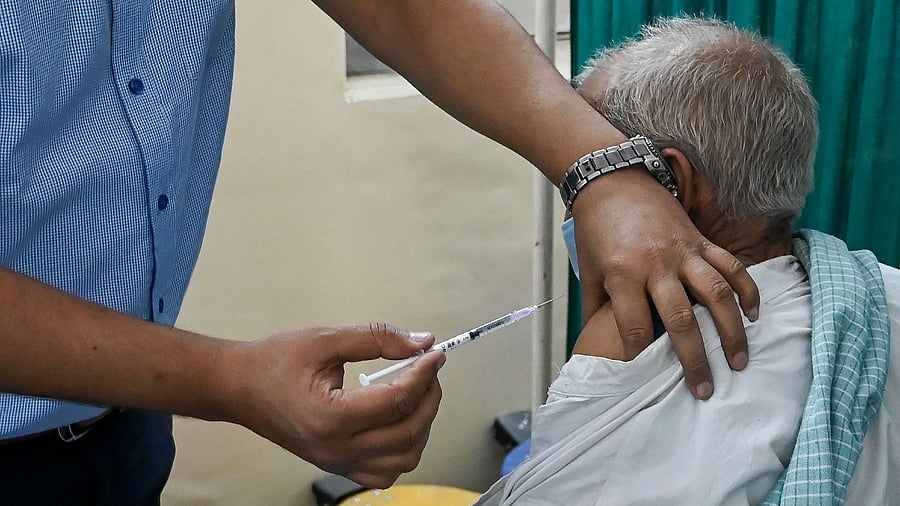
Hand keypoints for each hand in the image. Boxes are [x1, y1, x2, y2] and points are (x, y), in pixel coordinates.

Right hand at [224, 323, 443, 487]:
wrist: (238, 388)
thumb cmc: (274, 362)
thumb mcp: (326, 339)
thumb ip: (377, 339)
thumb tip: (421, 342)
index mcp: (331, 417)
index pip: (397, 401)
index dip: (424, 375)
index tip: (435, 355)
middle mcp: (336, 449)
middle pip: (408, 432)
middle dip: (429, 397)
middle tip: (429, 369)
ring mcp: (336, 463)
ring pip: (403, 459)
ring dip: (421, 426)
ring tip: (417, 393)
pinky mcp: (336, 466)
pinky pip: (384, 471)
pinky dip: (404, 449)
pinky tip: (400, 420)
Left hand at [572, 170, 758, 399]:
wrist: (612, 180)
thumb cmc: (596, 230)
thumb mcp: (589, 270)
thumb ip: (597, 308)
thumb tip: (597, 346)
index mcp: (623, 274)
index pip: (636, 327)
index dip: (642, 354)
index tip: (648, 374)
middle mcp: (656, 265)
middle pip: (681, 320)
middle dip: (694, 359)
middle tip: (704, 391)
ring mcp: (683, 251)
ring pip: (715, 294)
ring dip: (731, 330)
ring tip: (740, 361)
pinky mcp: (700, 240)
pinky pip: (731, 266)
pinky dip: (746, 290)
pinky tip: (754, 314)